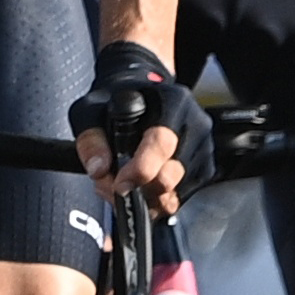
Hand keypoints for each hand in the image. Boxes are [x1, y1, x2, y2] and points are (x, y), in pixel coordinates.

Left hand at [70, 39, 200, 213]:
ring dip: (143, 199)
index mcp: (172, 103)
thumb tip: (99, 170)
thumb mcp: (91, 110)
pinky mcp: (203, 170)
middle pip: (171, 175)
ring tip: (119, 184)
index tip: (119, 185)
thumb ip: (91, 139)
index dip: (140, 169)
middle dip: (137, 190)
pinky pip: (178, 198)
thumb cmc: (118, 100)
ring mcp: (202, 149)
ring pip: (175, 193)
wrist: (142, 93)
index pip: (162, 143)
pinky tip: (137, 187)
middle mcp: (195, 126)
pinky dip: (155, 201)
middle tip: (110, 186)